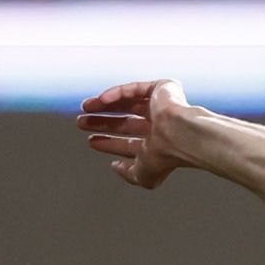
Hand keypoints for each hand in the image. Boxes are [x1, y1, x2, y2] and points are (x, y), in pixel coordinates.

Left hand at [77, 78, 198, 190]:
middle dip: (102, 122)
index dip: (109, 142)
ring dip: (104, 105)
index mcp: (157, 144)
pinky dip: (116, 93)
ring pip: (127, 102)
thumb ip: (129, 174)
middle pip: (125, 121)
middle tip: (83, 123)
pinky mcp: (162, 89)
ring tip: (86, 107)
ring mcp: (161, 106)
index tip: (92, 141)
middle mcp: (159, 125)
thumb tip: (115, 167)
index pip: (129, 142)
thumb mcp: (144, 175)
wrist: (181, 135)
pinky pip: (134, 88)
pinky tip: (101, 99)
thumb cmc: (167, 156)